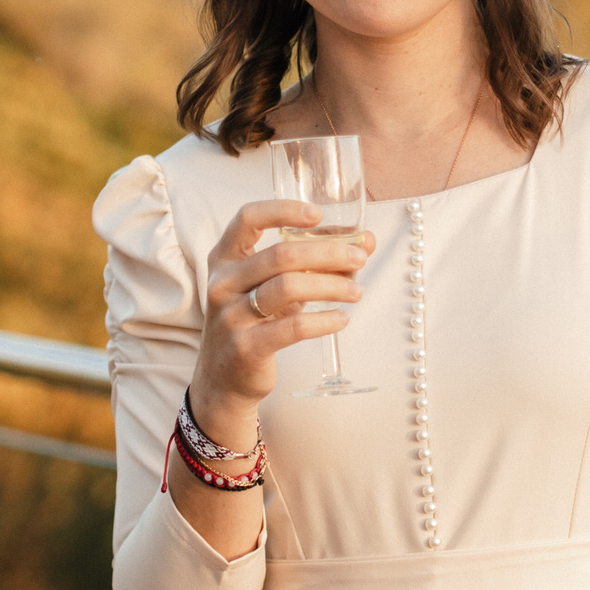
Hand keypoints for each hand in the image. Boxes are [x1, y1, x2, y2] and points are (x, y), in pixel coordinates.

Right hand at [189, 198, 375, 440]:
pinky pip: (293, 327)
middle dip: (328, 252)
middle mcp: (222, 283)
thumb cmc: (255, 321)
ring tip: (356, 291)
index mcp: (225, 258)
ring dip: (331, 285)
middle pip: (281, 255)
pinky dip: (324, 320)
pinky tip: (342, 318)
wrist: (224, 379)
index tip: (318, 215)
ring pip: (288, 288)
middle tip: (360, 258)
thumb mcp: (272, 286)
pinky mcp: (246, 347)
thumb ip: (314, 260)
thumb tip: (366, 240)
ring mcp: (231, 316)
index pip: (247, 218)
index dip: (283, 210)